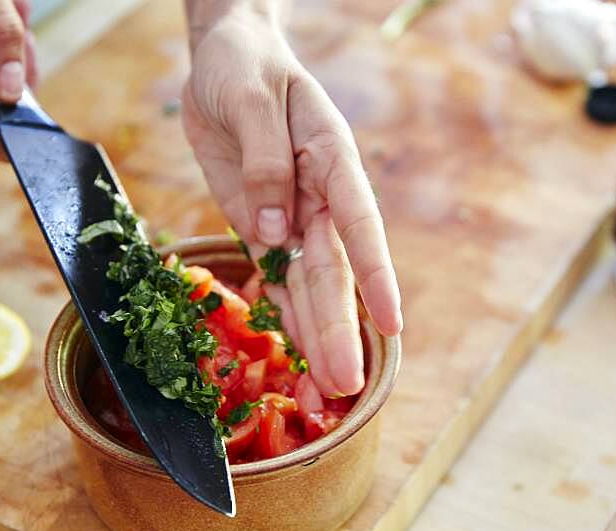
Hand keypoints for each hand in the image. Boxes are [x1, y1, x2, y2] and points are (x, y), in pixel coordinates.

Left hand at [183, 2, 402, 396]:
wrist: (225, 56)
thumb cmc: (246, 66)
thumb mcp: (250, 99)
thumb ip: (264, 163)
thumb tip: (273, 229)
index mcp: (330, 158)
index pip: (359, 223)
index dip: (376, 275)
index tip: (390, 322)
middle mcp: (318, 197)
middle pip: (334, 270)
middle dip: (340, 328)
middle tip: (347, 383)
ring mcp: (291, 216)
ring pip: (308, 285)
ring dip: (317, 336)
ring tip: (330, 388)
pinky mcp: (260, 227)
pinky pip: (274, 279)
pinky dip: (284, 317)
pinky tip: (298, 357)